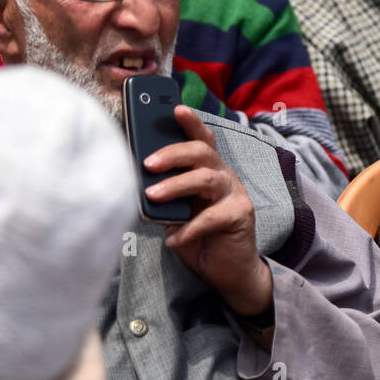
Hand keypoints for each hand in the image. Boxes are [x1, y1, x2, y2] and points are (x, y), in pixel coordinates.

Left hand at [143, 105, 272, 316]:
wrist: (230, 271)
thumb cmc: (201, 238)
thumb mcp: (179, 213)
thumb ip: (167, 197)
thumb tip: (139, 185)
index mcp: (210, 170)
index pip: (201, 140)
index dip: (191, 122)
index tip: (175, 108)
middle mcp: (225, 176)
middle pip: (202, 153)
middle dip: (173, 153)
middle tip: (147, 163)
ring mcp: (236, 195)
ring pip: (207, 178)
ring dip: (177, 185)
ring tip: (153, 196)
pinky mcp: (240, 216)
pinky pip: (212, 217)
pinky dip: (189, 229)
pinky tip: (174, 239)